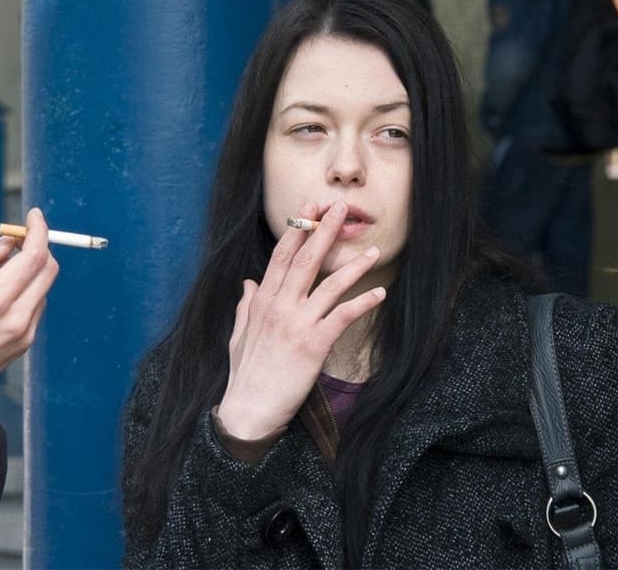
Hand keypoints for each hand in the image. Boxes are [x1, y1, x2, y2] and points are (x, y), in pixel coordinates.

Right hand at [0, 207, 59, 381]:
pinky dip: (25, 292)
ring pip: (43, 289)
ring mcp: (25, 334)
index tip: (34, 215)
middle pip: (49, 270)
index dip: (38, 230)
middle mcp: (17, 318)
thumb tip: (7, 243)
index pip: (34, 256)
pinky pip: (35, 308)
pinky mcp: (24, 345)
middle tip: (14, 241)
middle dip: (38, 247)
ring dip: (29, 272)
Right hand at [217, 201, 386, 439]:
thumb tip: (249, 282)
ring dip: (353, 266)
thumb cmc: (246, 375)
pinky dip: (362, 303)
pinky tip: (379, 294)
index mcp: (262, 301)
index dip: (297, 229)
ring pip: (328, 285)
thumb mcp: (239, 335)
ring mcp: (296, 324)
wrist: (249, 410)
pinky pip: (342, 316)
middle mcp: (279, 307)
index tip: (310, 208)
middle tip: (340, 208)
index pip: (281, 256)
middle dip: (324, 230)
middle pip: (304, 260)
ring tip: (373, 251)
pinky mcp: (313, 345)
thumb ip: (246, 306)